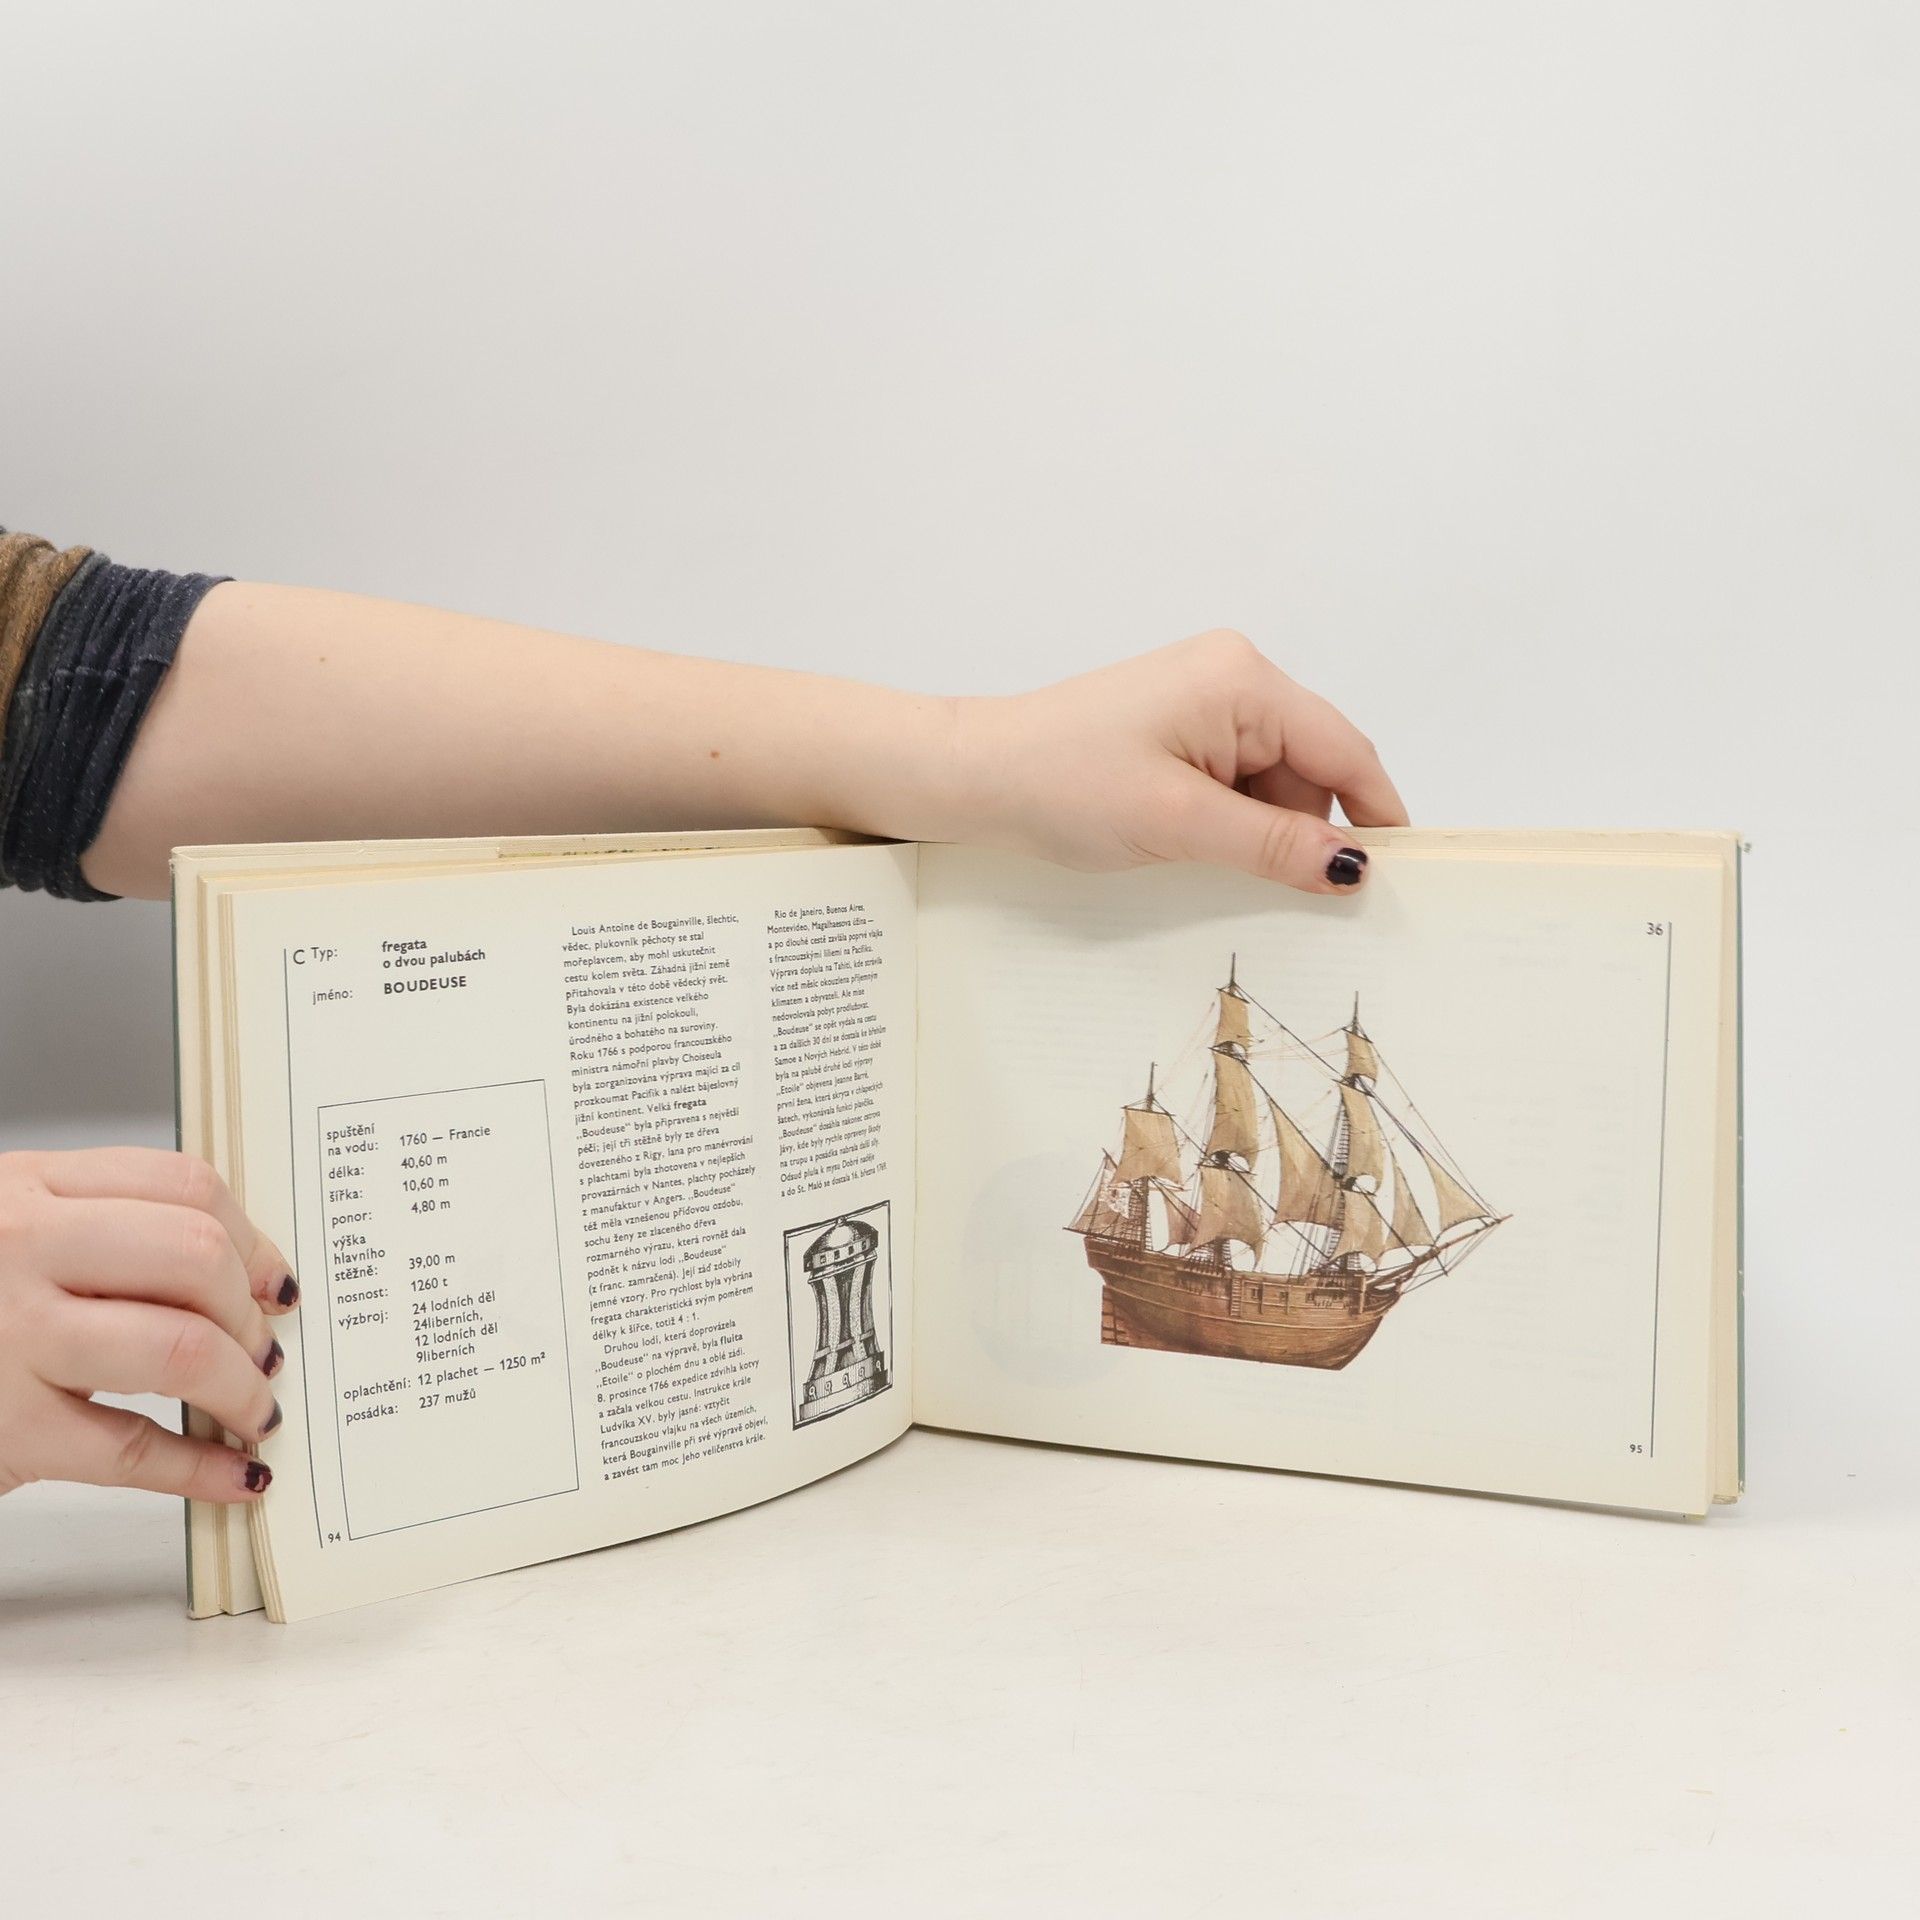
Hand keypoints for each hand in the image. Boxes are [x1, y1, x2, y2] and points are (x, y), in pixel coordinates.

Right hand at [0, 1148, 296, 1501]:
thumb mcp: (10, 1232)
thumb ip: (105, 1229)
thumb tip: (243, 1273)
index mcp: (28, 1189)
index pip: (184, 1184)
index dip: (251, 1239)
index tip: (274, 1282)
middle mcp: (20, 1250)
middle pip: (194, 1256)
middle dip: (250, 1312)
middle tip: (262, 1350)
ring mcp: (11, 1339)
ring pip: (179, 1347)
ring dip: (242, 1387)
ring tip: (253, 1408)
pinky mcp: (9, 1429)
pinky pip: (134, 1449)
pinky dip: (203, 1468)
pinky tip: (235, 1475)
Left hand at [949, 630, 1408, 892]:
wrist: (974, 776)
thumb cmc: (1062, 783)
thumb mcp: (1179, 823)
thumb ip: (1273, 846)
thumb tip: (1353, 867)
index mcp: (1244, 681)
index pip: (1345, 750)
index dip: (1376, 815)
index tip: (1394, 878)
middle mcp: (1234, 675)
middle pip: (1312, 766)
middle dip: (1304, 830)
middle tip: (1282, 895)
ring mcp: (1205, 699)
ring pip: (1274, 779)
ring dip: (1261, 830)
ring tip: (1206, 863)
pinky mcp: (1179, 726)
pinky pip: (1236, 779)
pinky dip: (1231, 820)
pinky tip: (1195, 848)